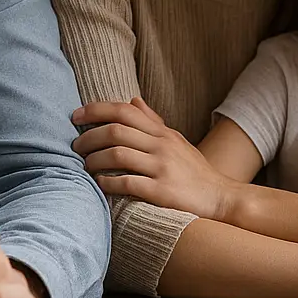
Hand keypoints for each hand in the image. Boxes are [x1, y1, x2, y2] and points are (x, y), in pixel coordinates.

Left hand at [72, 97, 241, 220]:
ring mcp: (162, 168)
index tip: (75, 116)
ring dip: (94, 160)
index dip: (95, 110)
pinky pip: (127, 182)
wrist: (221, 197)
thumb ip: (153, 121)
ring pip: (117, 154)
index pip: (124, 110)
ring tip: (84, 166)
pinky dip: (108, 182)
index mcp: (162, 132)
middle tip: (75, 146)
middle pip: (116, 130)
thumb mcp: (176, 140)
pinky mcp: (162, 191)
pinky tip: (100, 184)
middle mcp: (162, 146)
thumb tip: (132, 100)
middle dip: (88, 137)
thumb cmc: (195, 170)